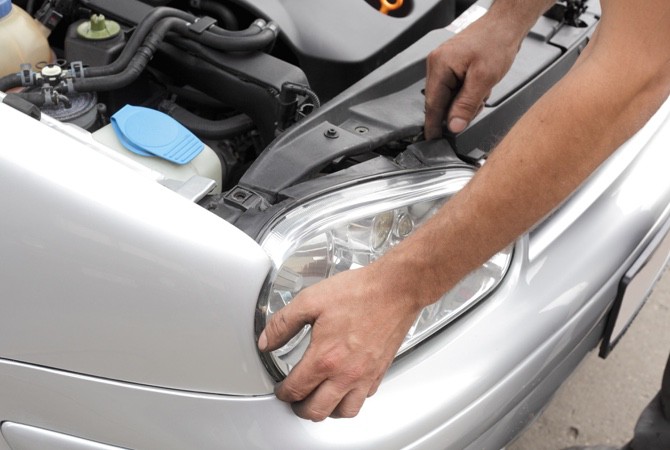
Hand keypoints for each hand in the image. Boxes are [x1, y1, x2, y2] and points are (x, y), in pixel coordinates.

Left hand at [258, 264, 422, 420]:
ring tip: (318, 400)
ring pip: (343, 412)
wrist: (395, 289)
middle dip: (300, 408)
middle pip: (317, 410)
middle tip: (294, 400)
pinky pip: (364, 399)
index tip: (281, 389)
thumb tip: (266, 341)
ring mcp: (365, 375)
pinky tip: (345, 388)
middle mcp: (346, 373)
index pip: (296, 390)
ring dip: (327, 410)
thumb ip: (283, 323)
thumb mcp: (310, 300)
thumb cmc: (359, 292)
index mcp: (325, 358)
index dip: (282, 393)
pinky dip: (351, 399)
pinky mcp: (380, 372)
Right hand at [424, 13, 524, 138]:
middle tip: (478, 104)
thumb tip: (454, 126)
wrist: (506, 25)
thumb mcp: (483, 79)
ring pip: (449, 97)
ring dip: (466, 101)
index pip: (432, 105)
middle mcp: (437, 64)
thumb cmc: (496, 43)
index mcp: (439, 66)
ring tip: (483, 89)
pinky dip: (467, 93)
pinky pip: (454, 89)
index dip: (434, 126)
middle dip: (459, 109)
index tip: (434, 142)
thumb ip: (466, 105)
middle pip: (440, 102)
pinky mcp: (452, 66)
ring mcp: (443, 65)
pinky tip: (480, 86)